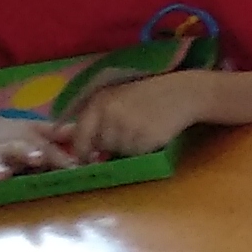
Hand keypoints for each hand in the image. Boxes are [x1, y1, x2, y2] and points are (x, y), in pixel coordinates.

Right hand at [0, 100, 72, 182]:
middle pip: (20, 150)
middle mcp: (10, 149)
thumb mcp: (35, 131)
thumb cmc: (12, 136)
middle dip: (29, 154)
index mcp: (29, 141)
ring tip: (4, 175)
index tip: (77, 167)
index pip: (49, 151)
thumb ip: (61, 138)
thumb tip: (93, 143)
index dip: (63, 160)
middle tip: (38, 159)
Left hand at [55, 71, 211, 161]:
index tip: (85, 157)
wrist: (181, 93)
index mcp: (98, 102)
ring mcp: (128, 127)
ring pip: (119, 150)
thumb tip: (71, 139)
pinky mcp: (146, 137)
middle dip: (109, 145)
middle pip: (101, 144)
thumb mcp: (114, 98)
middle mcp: (110, 114)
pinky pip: (137, 153)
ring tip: (140, 131)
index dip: (81, 149)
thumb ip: (94, 117)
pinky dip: (143, 149)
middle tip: (126, 135)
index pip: (80, 134)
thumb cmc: (146, 95)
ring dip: (128, 147)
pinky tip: (151, 134)